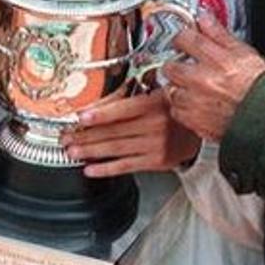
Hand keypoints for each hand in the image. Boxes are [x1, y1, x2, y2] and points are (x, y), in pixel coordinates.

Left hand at [60, 90, 199, 177]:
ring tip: (72, 151)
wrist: (199, 131)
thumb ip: (132, 97)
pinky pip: (126, 166)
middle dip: (86, 135)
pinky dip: (106, 168)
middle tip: (65, 137)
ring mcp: (156, 145)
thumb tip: (98, 104)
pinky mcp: (156, 162)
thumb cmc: (174, 109)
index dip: (100, 114)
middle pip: (114, 131)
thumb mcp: (158, 94)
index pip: (122, 110)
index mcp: (154, 103)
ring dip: (90, 151)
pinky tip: (91, 169)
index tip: (80, 118)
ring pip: (116, 149)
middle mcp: (155, 125)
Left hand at [163, 13, 264, 141]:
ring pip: (170, 90)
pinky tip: (195, 104)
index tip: (183, 41)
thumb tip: (204, 17)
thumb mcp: (244, 53)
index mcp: (216, 60)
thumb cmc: (259, 87)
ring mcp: (195, 102)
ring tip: (192, 88)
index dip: (182, 38)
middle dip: (175, 65)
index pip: (185, 38)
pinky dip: (182, 108)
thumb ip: (219, 34)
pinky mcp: (193, 121)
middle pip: (171, 66)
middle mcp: (202, 80)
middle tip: (184, 66)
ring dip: (178, 88)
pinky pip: (176, 111)